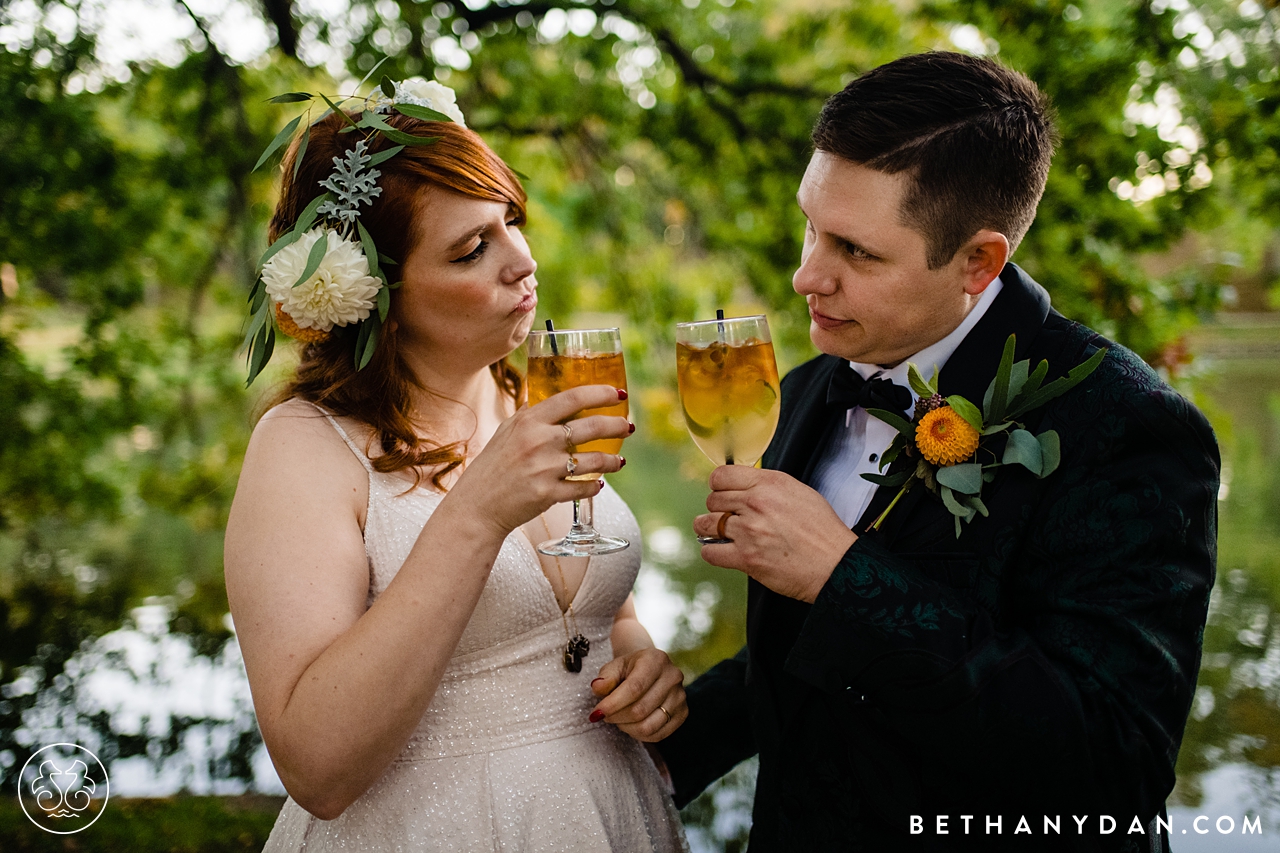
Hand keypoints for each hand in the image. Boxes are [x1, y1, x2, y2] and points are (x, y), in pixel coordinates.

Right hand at [449, 384, 629, 537]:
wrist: (477, 506)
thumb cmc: (493, 466)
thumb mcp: (507, 431)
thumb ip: (531, 415)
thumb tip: (556, 399)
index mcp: (529, 421)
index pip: (573, 397)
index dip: (600, 393)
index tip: (617, 394)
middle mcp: (539, 441)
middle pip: (591, 427)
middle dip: (617, 426)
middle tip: (628, 427)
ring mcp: (544, 469)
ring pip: (594, 460)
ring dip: (611, 461)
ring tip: (618, 462)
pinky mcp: (548, 494)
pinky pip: (583, 488)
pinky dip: (595, 487)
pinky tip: (599, 484)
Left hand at [589, 648, 686, 741]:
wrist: (650, 670)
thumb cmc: (629, 669)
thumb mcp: (614, 668)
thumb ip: (605, 677)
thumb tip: (597, 687)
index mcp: (656, 660)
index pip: (634, 688)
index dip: (613, 704)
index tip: (596, 713)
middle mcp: (673, 677)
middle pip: (640, 710)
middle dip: (617, 717)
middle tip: (605, 716)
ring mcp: (680, 697)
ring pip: (648, 726)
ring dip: (626, 727)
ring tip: (618, 719)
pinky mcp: (683, 714)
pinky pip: (658, 735)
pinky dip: (639, 735)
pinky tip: (630, 725)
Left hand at [693, 466, 856, 602]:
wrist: (836, 564)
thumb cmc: (823, 532)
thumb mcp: (799, 492)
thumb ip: (768, 486)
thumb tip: (744, 486)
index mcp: (770, 483)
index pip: (721, 475)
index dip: (719, 485)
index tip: (722, 493)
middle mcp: (756, 503)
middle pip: (713, 499)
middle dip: (718, 508)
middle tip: (729, 517)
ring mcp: (749, 531)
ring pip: (705, 523)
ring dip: (710, 528)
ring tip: (720, 533)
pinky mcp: (746, 558)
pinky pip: (710, 551)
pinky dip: (714, 551)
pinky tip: (724, 551)